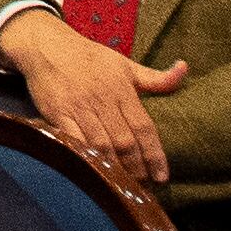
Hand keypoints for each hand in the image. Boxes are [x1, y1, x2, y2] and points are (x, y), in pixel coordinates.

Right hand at [4, 12, 187, 187]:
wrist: (46, 45)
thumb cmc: (89, 57)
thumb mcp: (124, 64)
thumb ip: (155, 77)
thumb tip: (184, 69)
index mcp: (122, 89)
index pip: (144, 127)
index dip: (155, 155)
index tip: (162, 176)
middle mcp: (102, 99)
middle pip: (124, 142)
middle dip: (136, 168)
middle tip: (143, 186)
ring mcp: (78, 107)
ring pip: (101, 145)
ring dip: (114, 168)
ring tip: (122, 184)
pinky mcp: (58, 113)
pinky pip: (74, 141)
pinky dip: (86, 157)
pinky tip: (95, 170)